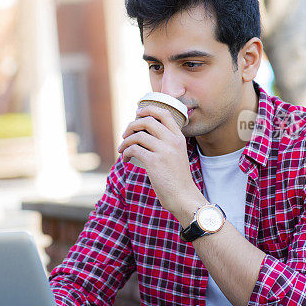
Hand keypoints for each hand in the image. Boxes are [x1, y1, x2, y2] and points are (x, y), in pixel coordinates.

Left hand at [117, 106, 204, 224]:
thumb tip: (144, 133)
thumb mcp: (177, 155)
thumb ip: (166, 143)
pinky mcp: (154, 162)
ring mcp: (164, 151)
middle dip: (132, 125)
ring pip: (137, 135)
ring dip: (125, 141)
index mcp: (179, 138)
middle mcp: (172, 141)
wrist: (183, 196)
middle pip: (147, 121)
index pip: (164, 113)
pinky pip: (133, 149)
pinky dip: (125, 152)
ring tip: (122, 149)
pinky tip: (125, 159)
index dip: (149, 109)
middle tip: (125, 134)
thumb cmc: (177, 178)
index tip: (138, 113)